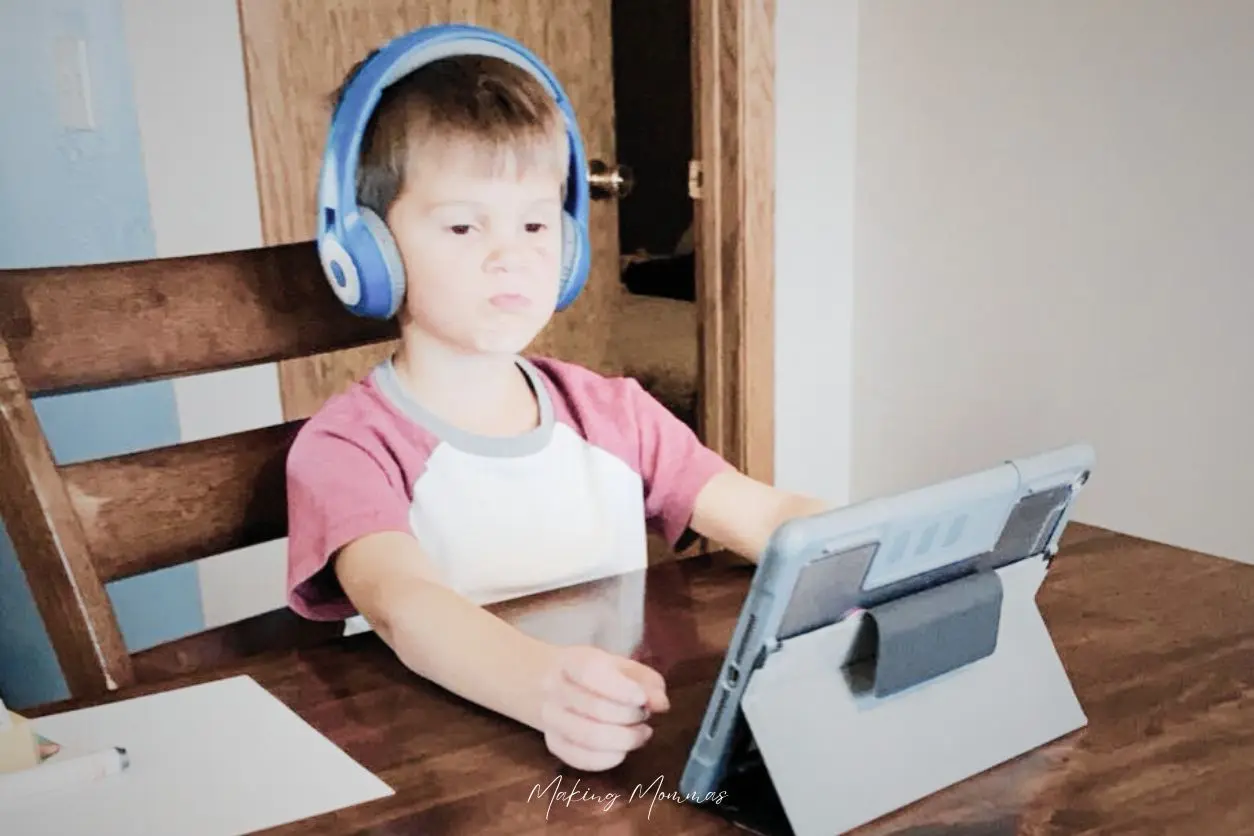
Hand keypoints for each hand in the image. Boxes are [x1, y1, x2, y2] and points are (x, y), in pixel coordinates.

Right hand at [538, 644, 669, 770]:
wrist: (551, 683)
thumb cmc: (593, 674)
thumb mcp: (620, 666)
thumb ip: (645, 680)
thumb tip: (661, 704)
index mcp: (570, 661)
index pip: (590, 673)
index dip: (620, 689)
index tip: (642, 699)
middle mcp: (553, 689)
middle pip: (594, 708)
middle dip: (630, 715)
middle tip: (645, 714)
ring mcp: (549, 719)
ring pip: (589, 737)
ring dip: (625, 739)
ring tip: (641, 733)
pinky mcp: (553, 744)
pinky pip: (582, 759)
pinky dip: (610, 758)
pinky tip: (623, 750)